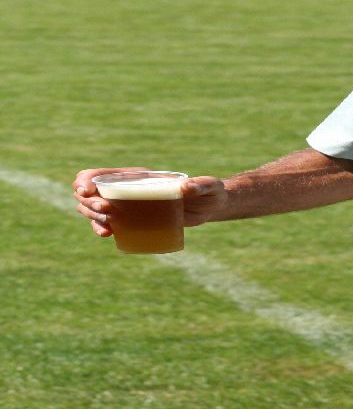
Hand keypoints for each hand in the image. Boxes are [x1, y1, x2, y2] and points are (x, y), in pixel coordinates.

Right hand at [72, 168, 228, 236]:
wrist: (210, 207)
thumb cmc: (209, 192)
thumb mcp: (208, 187)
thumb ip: (202, 185)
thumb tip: (186, 188)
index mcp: (138, 176)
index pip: (101, 174)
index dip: (86, 180)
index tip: (88, 191)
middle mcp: (128, 188)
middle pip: (91, 193)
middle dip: (89, 202)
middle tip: (106, 211)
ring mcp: (128, 205)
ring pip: (94, 209)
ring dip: (92, 217)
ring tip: (108, 226)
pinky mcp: (134, 221)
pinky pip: (107, 225)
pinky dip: (101, 229)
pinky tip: (108, 234)